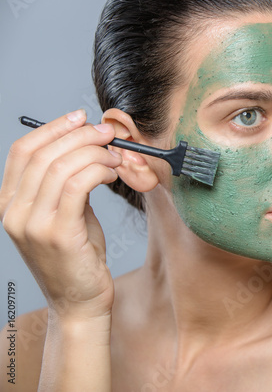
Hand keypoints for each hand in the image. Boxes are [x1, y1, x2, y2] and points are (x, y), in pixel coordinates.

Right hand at [0, 110, 121, 320]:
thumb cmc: (77, 256)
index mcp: (10, 202)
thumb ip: (67, 183)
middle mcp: (14, 212)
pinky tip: (113, 172)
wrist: (79, 300)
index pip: (23, 150)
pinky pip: (78, 185)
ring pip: (62, 166)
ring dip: (95, 153)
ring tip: (116, 156)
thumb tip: (88, 147)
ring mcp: (32, 224)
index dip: (53, 127)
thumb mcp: (65, 213)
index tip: (80, 117)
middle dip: (81, 135)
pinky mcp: (58, 234)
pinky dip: (100, 170)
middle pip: (43, 153)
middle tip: (108, 133)